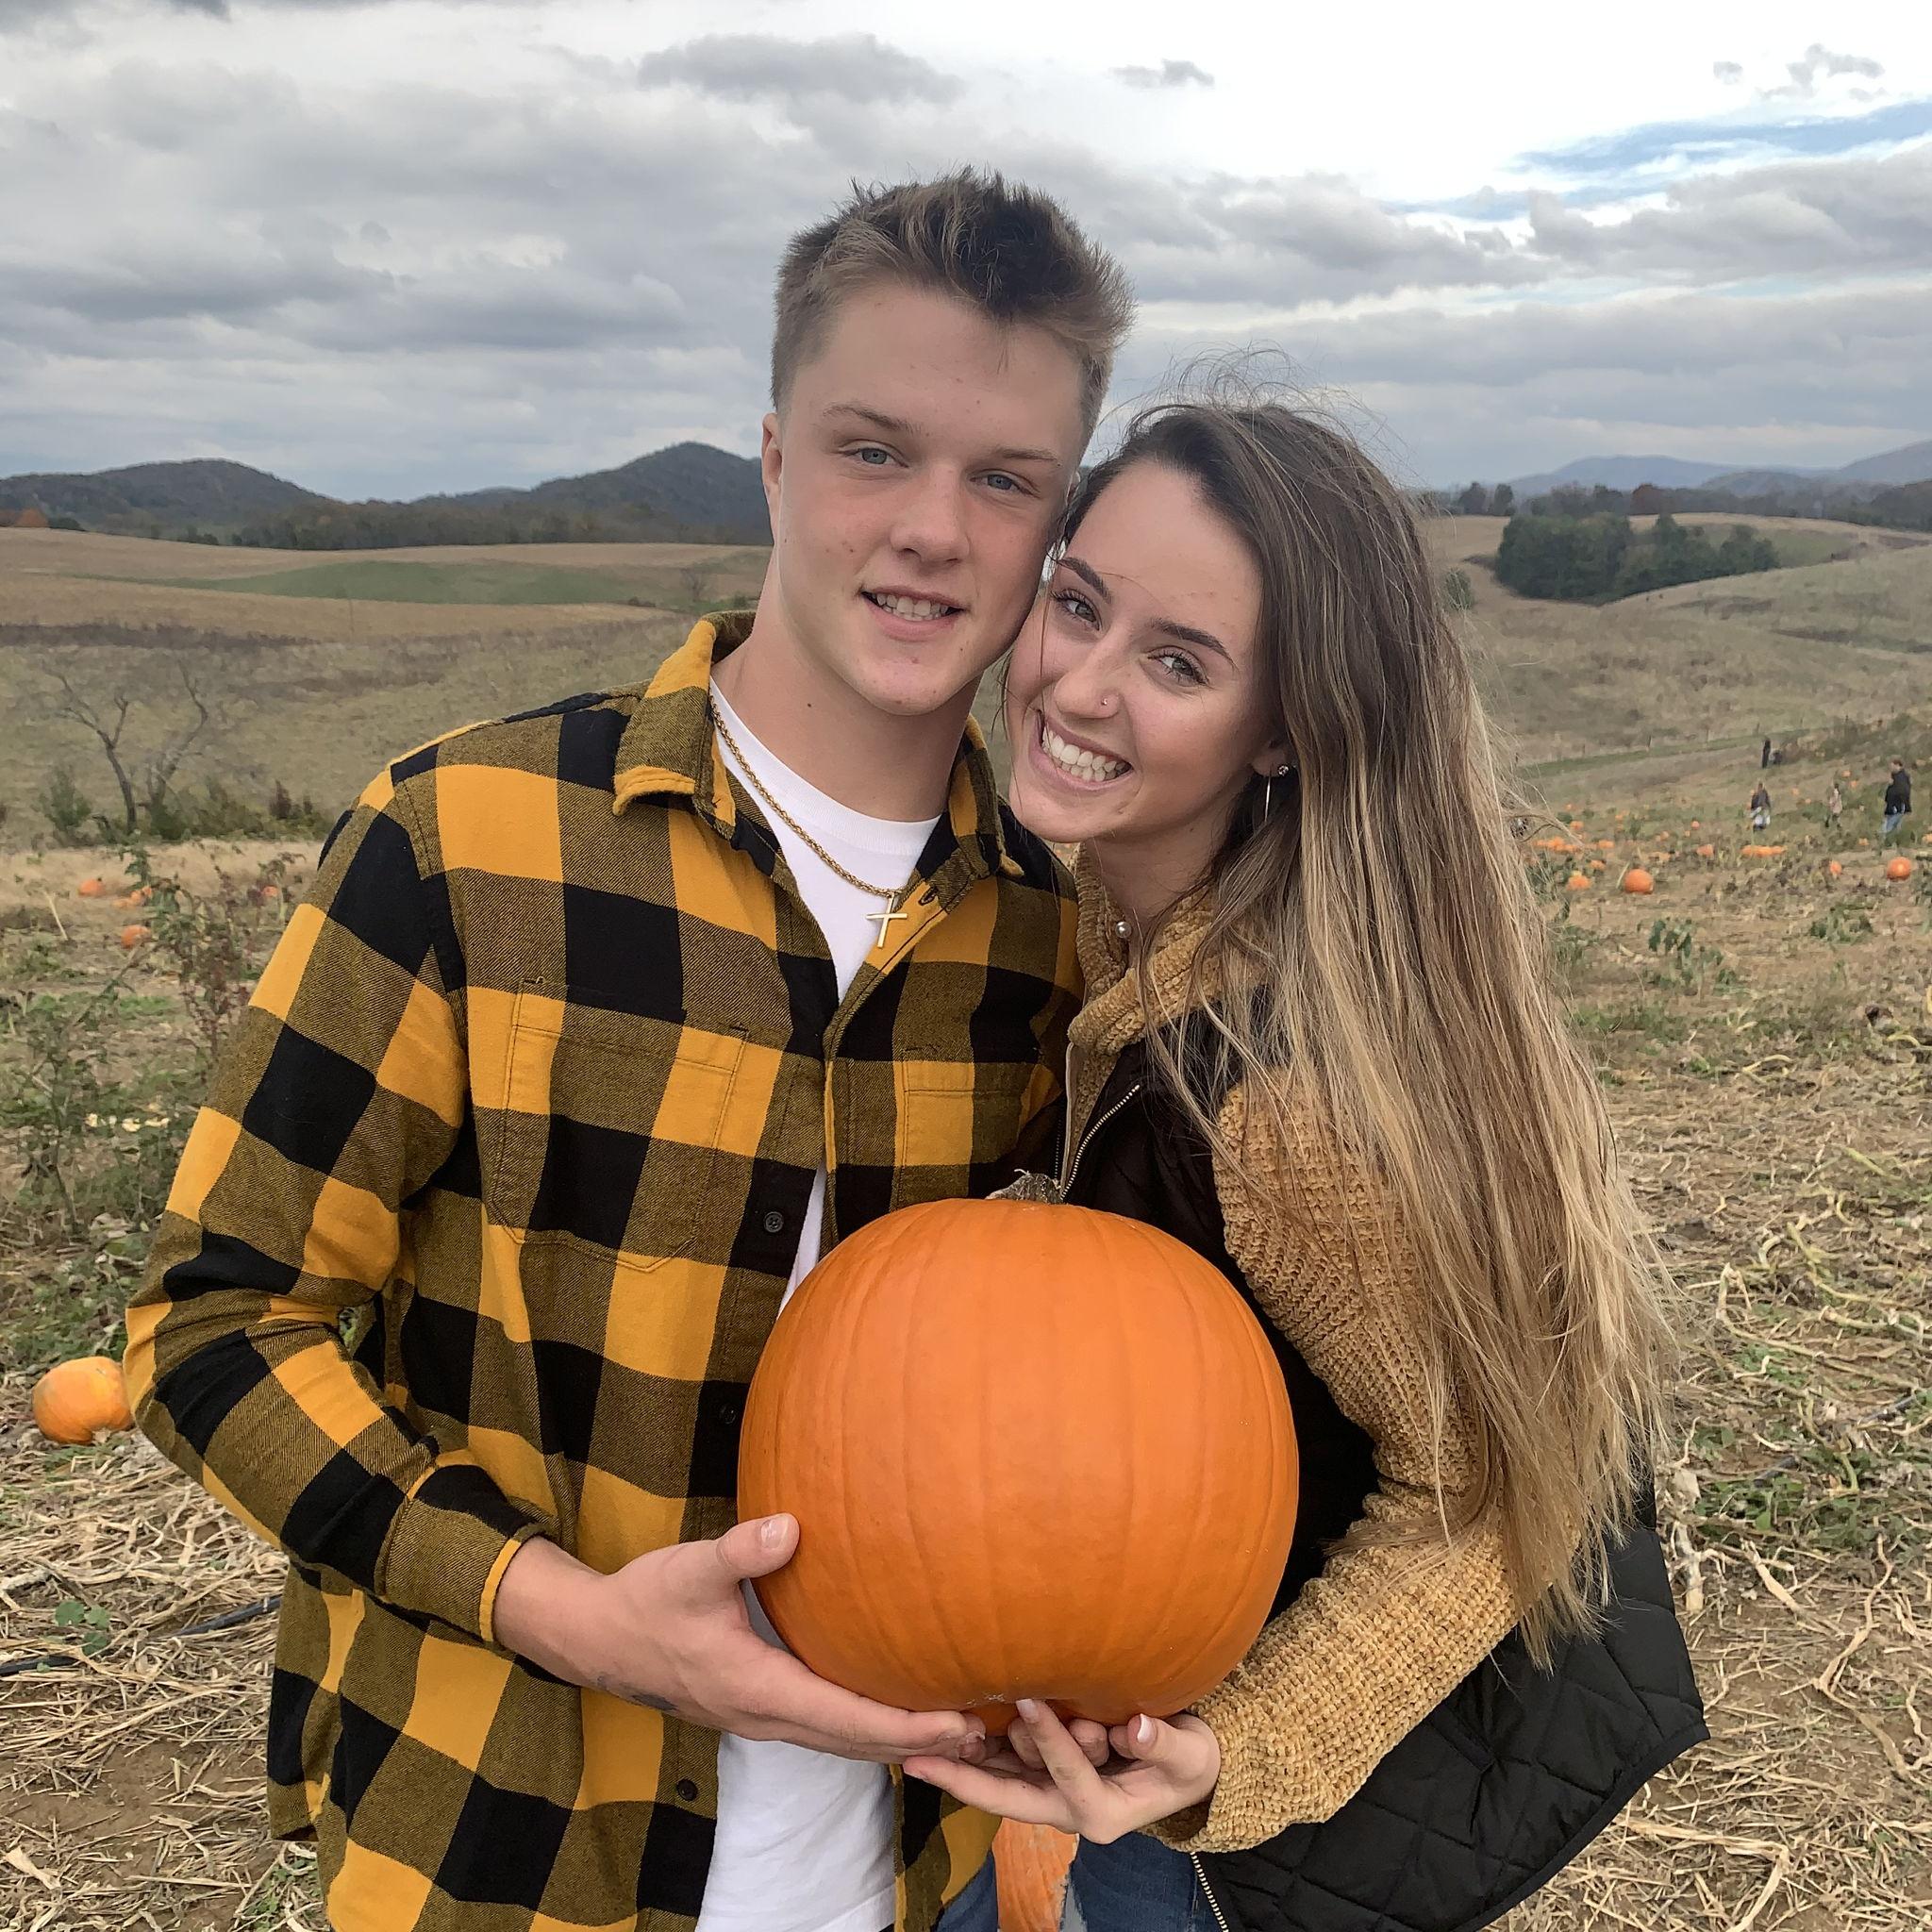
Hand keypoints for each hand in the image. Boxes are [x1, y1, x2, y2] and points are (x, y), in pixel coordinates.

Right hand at [493, 1516, 985, 1764]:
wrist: (600, 1638)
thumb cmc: (647, 1602)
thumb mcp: (690, 1570)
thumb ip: (741, 1551)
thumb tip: (791, 1527)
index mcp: (758, 1690)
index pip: (847, 1719)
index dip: (906, 1724)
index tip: (959, 1720)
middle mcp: (766, 1715)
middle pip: (856, 1742)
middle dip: (918, 1740)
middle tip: (982, 1730)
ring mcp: (761, 1717)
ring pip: (841, 1741)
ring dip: (895, 1738)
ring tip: (952, 1726)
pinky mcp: (758, 1706)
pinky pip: (825, 1726)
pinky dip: (865, 1725)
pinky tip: (892, 1702)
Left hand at [903, 1697, 1220, 1841]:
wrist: (1185, 1770)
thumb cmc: (1189, 1762)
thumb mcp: (1189, 1756)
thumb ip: (1165, 1745)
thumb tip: (1140, 1730)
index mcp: (1103, 1814)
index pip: (1071, 1774)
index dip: (1051, 1740)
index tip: (1030, 1701)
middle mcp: (1068, 1810)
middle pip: (1008, 1797)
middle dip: (963, 1778)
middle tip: (919, 1758)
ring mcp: (1052, 1793)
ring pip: (1001, 1778)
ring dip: (965, 1760)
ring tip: (925, 1735)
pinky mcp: (1044, 1775)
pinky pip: (1004, 1766)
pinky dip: (975, 1750)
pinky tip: (943, 1733)